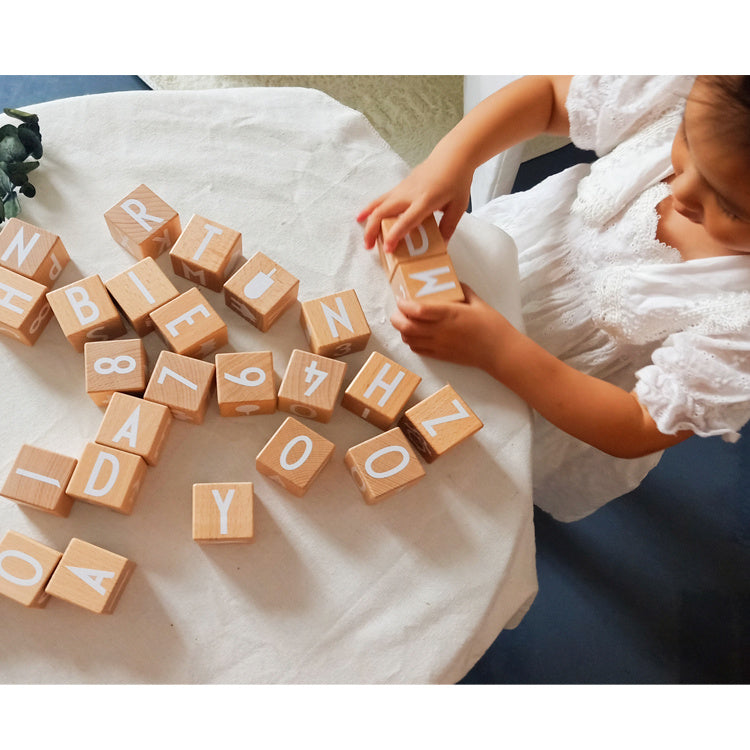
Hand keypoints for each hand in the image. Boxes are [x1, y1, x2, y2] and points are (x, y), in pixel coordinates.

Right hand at [356, 149, 473, 253]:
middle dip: (373, 230)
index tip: (388, 249)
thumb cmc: (457, 180)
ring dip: (368, 221)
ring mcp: (402, 188)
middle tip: (369, 247)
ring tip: (365, 239)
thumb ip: (448, 227)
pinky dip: (371, 209)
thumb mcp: (458, 207)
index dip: (395, 236)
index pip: (406, 221)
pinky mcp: (400, 186)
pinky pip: (381, 199)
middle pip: (383, 212)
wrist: (452, 156)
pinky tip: (363, 217)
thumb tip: (442, 246)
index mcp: (425, 200)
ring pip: (378, 204)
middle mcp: (409, 194)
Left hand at [390, 283, 511, 374]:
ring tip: (404, 322)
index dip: (404, 305)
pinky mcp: (441, 356)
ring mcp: (439, 345)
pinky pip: (418, 350)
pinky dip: (411, 342)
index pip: (418, 310)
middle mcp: (441, 331)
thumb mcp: (478, 302)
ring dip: (402, 330)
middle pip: (407, 326)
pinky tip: (414, 336)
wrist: (499, 351)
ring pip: (409, 340)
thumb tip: (453, 281)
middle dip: (397, 318)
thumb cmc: (492, 325)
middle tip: (398, 311)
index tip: (401, 299)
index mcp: (450, 314)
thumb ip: (463, 290)